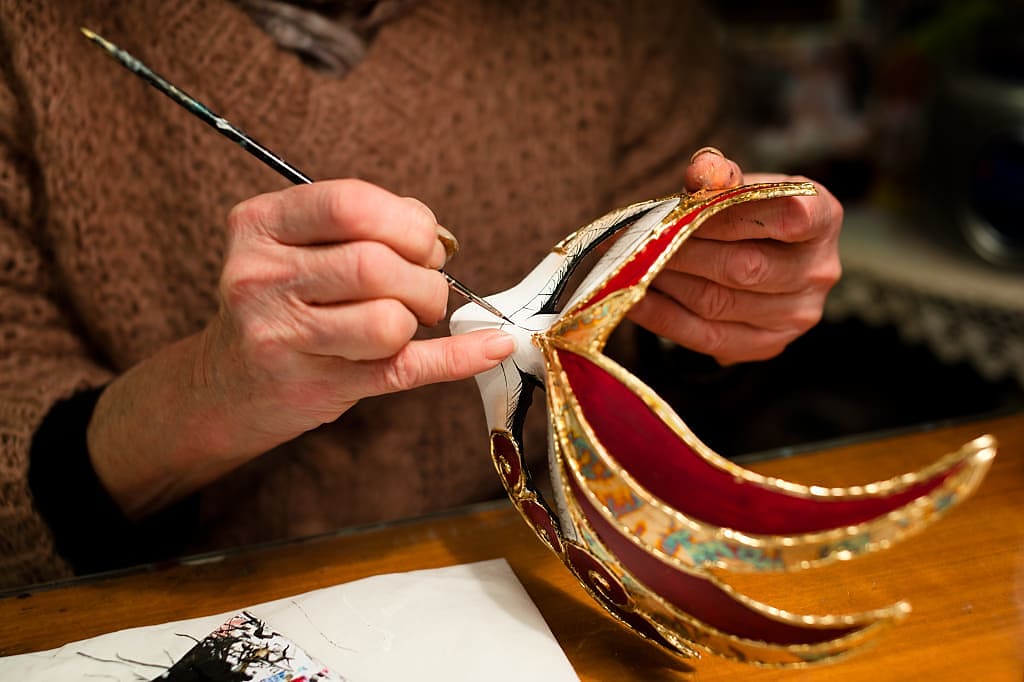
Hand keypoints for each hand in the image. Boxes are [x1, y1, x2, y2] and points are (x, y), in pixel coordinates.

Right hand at [88, 179, 514, 515]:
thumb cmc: (279, 301)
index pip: (349, 204)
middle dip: (423, 274)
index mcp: (259, 225)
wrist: (223, 384)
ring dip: (421, 317)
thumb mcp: (293, 244)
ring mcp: (283, 340)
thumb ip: (360, 224)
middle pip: (374, 265)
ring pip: (387, 322)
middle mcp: (261, 279)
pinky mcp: (316, 389)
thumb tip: (437, 236)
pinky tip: (491, 347)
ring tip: (412, 317)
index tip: (423, 241)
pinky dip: (459, 358)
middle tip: (426, 286)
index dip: (407, 221)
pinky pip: (404, 370)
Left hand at [627, 149, 842, 364]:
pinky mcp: (766, 345)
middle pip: (744, 267)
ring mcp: (797, 315)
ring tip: (633, 265)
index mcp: (824, 218)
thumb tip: (702, 173)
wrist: (761, 252)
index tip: (686, 209)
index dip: (731, 215)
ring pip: (718, 303)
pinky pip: (705, 336)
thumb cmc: (750, 210)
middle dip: (684, 251)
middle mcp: (819, 271)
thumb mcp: (740, 182)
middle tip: (641, 241)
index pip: (789, 218)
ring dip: (667, 283)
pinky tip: (634, 299)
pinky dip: (662, 318)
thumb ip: (720, 173)